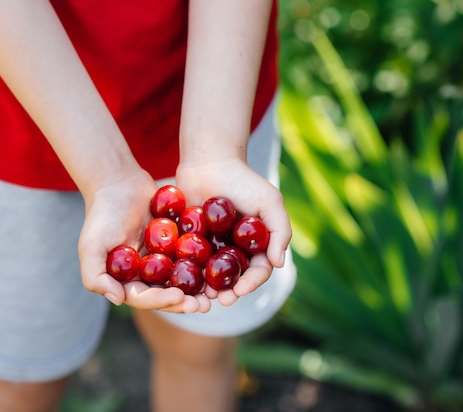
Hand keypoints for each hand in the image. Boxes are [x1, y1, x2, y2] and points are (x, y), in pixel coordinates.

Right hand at [78, 169, 210, 312]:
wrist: (119, 183)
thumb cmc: (102, 215)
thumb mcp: (91, 246)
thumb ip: (95, 277)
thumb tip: (118, 299)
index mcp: (126, 280)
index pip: (145, 298)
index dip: (162, 301)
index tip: (179, 297)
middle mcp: (145, 274)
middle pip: (167, 294)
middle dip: (184, 302)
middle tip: (203, 305)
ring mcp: (162, 260)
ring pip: (182, 279)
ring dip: (197, 290)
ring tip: (212, 294)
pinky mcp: (175, 244)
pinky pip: (191, 257)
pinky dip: (202, 265)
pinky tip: (217, 267)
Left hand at [176, 157, 291, 305]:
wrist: (209, 163)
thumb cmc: (244, 181)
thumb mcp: (270, 202)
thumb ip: (280, 231)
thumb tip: (279, 263)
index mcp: (256, 246)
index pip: (257, 271)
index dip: (251, 284)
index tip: (240, 291)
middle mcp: (235, 251)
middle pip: (234, 280)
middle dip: (229, 293)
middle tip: (221, 300)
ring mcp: (211, 249)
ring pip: (210, 276)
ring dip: (208, 289)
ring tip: (202, 297)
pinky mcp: (190, 244)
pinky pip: (189, 263)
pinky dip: (187, 275)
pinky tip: (182, 282)